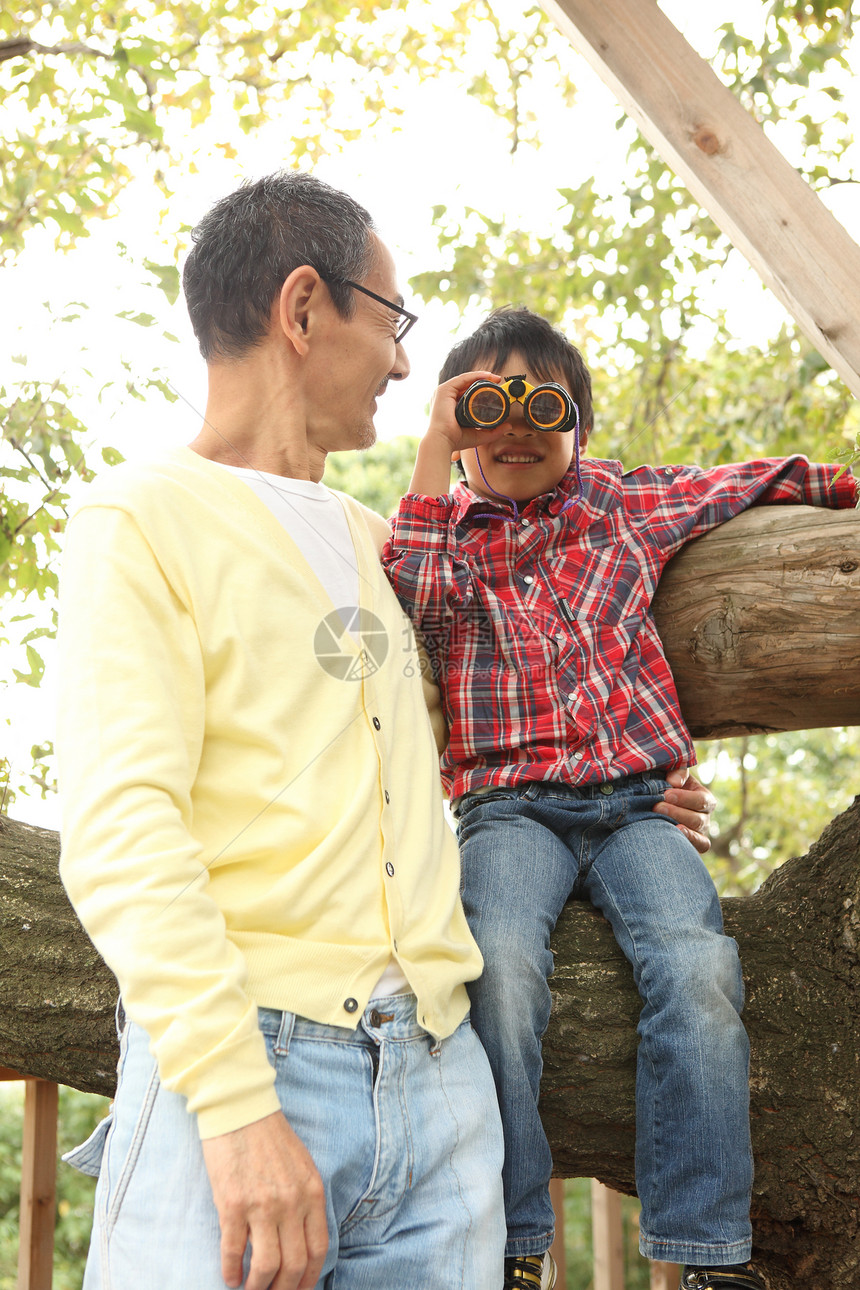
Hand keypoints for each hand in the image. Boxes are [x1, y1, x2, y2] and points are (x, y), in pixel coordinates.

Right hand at [201, 1111, 327, 1289]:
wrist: (240, 1109)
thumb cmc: (270, 1137)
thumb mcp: (301, 1166)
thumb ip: (305, 1201)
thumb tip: (301, 1240)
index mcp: (311, 1192)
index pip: (318, 1250)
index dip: (309, 1279)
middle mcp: (291, 1202)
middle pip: (294, 1264)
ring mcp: (261, 1204)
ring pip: (266, 1265)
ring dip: (258, 1287)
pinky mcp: (232, 1204)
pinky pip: (233, 1250)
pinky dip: (231, 1271)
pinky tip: (230, 1277)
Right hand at [410, 372, 510, 498]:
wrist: (442, 441)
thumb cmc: (454, 440)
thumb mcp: (478, 435)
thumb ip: (494, 432)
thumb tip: (509, 427)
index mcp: (451, 407)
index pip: (468, 394)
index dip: (482, 390)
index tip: (496, 391)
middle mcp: (447, 399)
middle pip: (467, 386)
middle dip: (484, 382)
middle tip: (498, 382)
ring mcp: (444, 393)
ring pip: (466, 380)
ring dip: (482, 377)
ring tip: (495, 378)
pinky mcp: (444, 390)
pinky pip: (463, 378)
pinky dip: (475, 375)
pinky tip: (487, 376)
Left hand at [653, 768, 715, 854]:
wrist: (657, 801)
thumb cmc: (667, 784)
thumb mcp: (673, 773)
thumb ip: (677, 772)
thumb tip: (674, 782)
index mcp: (704, 798)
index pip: (701, 800)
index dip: (685, 798)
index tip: (666, 794)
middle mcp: (705, 817)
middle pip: (698, 820)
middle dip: (676, 813)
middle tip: (657, 807)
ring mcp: (699, 833)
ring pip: (697, 835)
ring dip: (678, 829)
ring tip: (660, 822)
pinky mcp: (691, 845)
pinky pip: (697, 848)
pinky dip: (688, 843)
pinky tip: (672, 837)